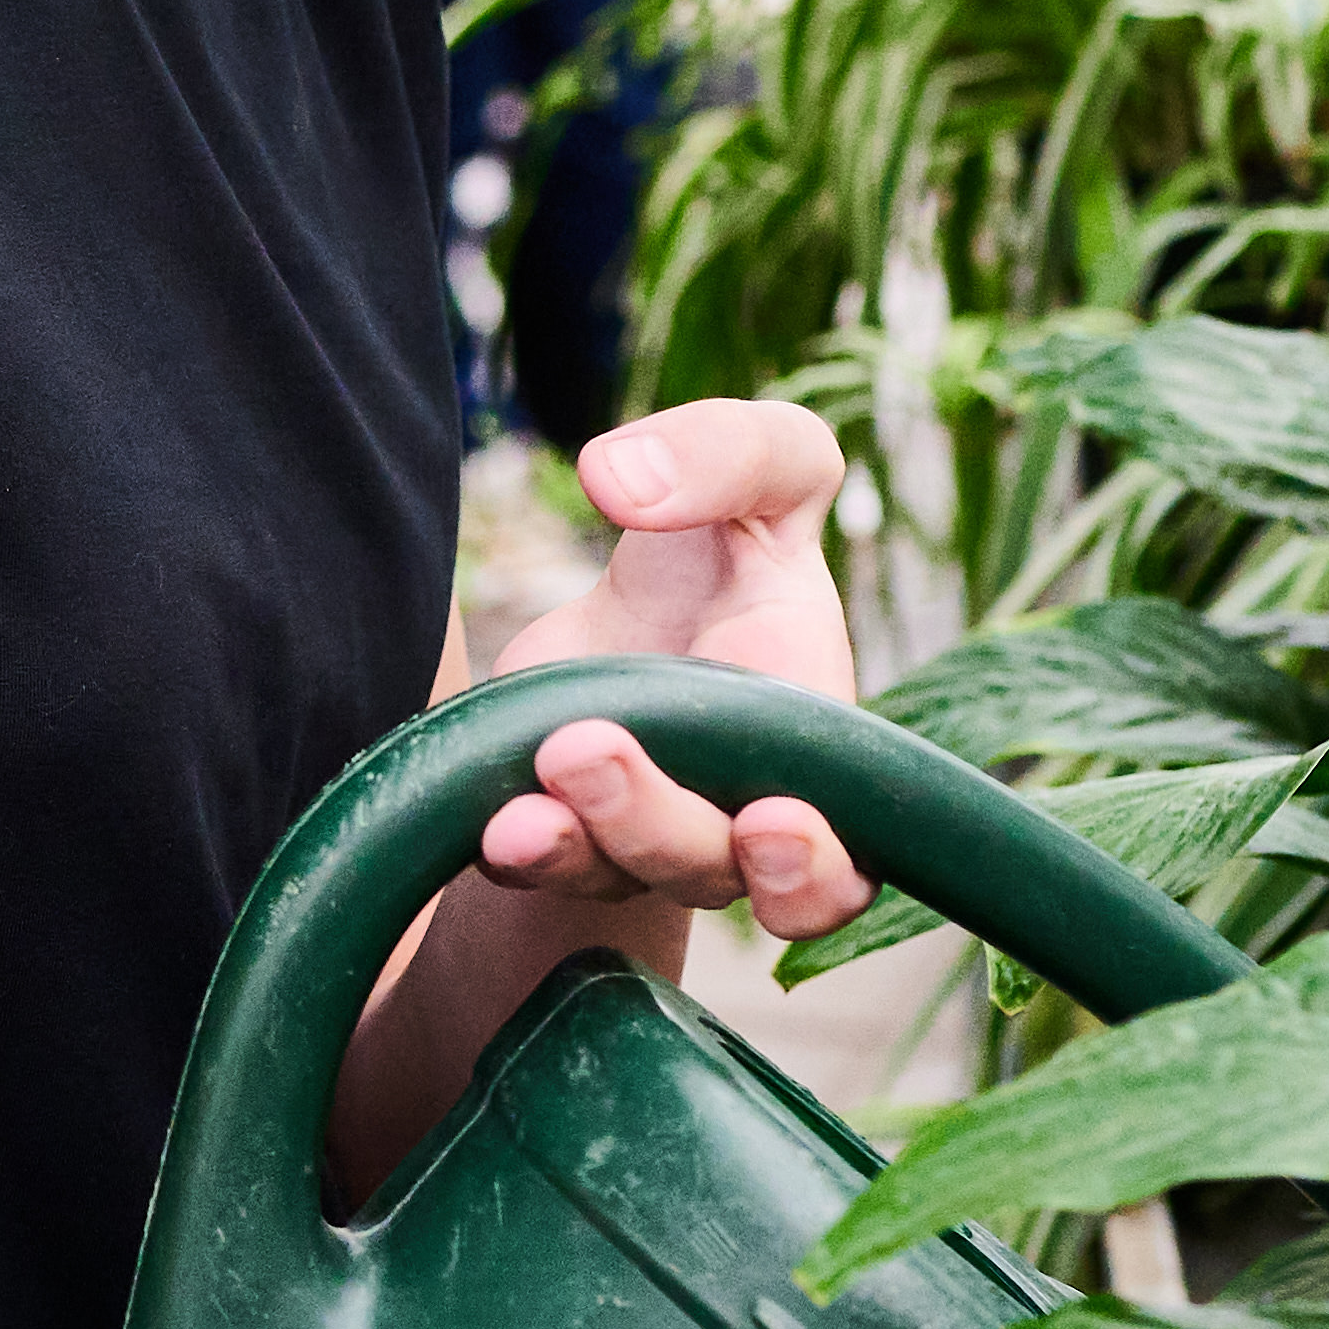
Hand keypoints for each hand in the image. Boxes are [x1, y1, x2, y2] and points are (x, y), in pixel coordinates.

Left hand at [470, 395, 873, 947]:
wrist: (633, 610)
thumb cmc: (728, 542)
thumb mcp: (765, 464)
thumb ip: (732, 451)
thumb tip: (620, 477)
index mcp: (817, 751)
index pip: (839, 860)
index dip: (810, 867)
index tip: (770, 820)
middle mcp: (737, 821)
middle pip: (713, 872)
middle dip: (657, 827)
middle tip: (588, 751)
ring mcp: (642, 841)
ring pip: (615, 877)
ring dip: (570, 844)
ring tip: (519, 805)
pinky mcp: (560, 835)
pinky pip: (536, 868)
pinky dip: (516, 854)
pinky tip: (489, 821)